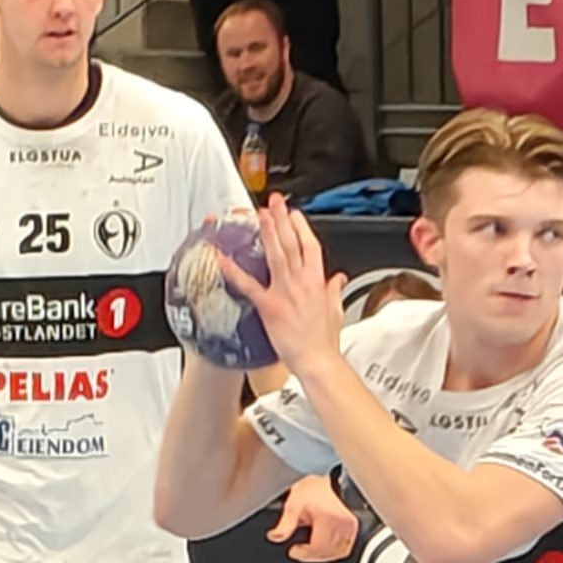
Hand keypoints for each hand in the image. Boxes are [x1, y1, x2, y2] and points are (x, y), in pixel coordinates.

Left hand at [219, 196, 347, 372]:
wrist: (317, 360)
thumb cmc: (324, 341)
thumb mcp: (336, 310)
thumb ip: (335, 290)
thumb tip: (338, 279)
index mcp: (318, 283)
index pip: (311, 247)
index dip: (302, 228)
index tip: (294, 214)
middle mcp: (302, 283)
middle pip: (292, 244)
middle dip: (283, 220)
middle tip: (274, 202)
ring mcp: (285, 292)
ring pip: (276, 255)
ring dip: (268, 233)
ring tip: (259, 215)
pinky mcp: (270, 306)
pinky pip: (250, 285)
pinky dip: (235, 271)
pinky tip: (224, 259)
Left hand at [272, 475, 358, 562]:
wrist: (327, 482)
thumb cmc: (313, 490)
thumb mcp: (294, 504)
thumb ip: (285, 524)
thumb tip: (275, 537)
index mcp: (329, 518)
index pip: (318, 547)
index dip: (303, 554)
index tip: (293, 551)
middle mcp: (343, 524)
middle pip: (327, 552)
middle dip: (310, 555)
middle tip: (299, 552)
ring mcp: (350, 527)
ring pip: (337, 553)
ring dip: (322, 556)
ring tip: (310, 550)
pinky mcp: (354, 529)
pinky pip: (345, 549)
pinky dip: (333, 552)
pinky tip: (323, 548)